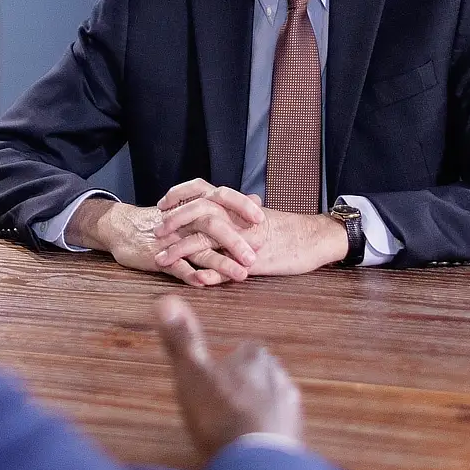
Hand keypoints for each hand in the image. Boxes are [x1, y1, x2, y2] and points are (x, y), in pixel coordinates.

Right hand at [68, 197, 255, 286]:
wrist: (124, 228)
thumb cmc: (167, 221)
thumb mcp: (195, 208)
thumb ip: (227, 206)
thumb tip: (257, 198)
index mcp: (197, 205)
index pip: (222, 198)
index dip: (241, 207)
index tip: (261, 218)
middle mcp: (186, 219)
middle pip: (212, 224)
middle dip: (235, 241)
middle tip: (254, 256)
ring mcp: (172, 239)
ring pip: (198, 249)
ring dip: (221, 263)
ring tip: (241, 275)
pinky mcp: (159, 256)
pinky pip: (176, 266)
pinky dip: (189, 274)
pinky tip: (204, 283)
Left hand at [155, 180, 348, 276]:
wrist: (314, 238)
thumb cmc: (286, 228)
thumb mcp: (256, 217)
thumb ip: (234, 214)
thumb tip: (216, 212)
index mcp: (236, 204)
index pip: (201, 190)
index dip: (179, 195)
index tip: (161, 203)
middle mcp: (237, 217)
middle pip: (198, 212)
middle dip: (173, 221)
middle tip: (155, 232)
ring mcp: (243, 238)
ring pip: (206, 241)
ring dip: (181, 250)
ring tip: (161, 260)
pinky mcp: (253, 260)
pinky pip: (226, 267)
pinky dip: (209, 273)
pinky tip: (193, 279)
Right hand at [156, 295, 303, 458]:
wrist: (254, 458)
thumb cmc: (220, 413)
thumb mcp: (191, 373)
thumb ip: (181, 340)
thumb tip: (166, 300)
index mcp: (253, 357)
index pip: (243, 350)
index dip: (227, 364)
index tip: (213, 377)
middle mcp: (278, 375)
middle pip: (258, 375)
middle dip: (243, 386)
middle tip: (221, 404)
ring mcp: (289, 406)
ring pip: (270, 400)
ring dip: (255, 409)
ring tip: (234, 425)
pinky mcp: (295, 433)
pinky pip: (278, 426)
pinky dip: (265, 430)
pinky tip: (250, 440)